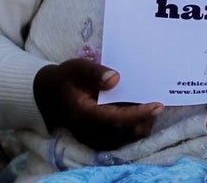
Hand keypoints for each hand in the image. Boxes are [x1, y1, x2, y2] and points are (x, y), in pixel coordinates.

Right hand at [32, 58, 162, 151]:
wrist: (47, 93)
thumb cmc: (65, 78)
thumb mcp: (76, 68)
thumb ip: (95, 72)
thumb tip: (115, 78)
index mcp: (83, 114)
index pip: (116, 120)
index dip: (139, 114)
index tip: (158, 106)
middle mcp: (88, 130)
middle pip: (125, 133)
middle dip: (145, 120)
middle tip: (158, 103)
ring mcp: (92, 137)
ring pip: (125, 139)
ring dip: (141, 125)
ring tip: (151, 108)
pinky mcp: (96, 138)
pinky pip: (120, 139)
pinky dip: (133, 128)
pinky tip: (140, 113)